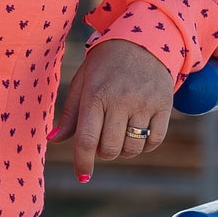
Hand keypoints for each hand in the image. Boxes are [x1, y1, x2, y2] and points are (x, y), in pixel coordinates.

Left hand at [50, 38, 174, 181]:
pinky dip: (145, 145)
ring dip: (124, 150)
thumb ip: (71, 114)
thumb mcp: (84, 82)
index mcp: (95, 95)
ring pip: (133, 147)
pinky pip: (155, 140)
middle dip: (104, 153)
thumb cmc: (105, 65)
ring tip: (120, 134)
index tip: (82, 176)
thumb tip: (53, 140)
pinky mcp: (164, 105)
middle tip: (103, 141)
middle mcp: (121, 100)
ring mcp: (144, 103)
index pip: (87, 139)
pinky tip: (138, 133)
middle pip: (110, 148)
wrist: (143, 40)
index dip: (83, 162)